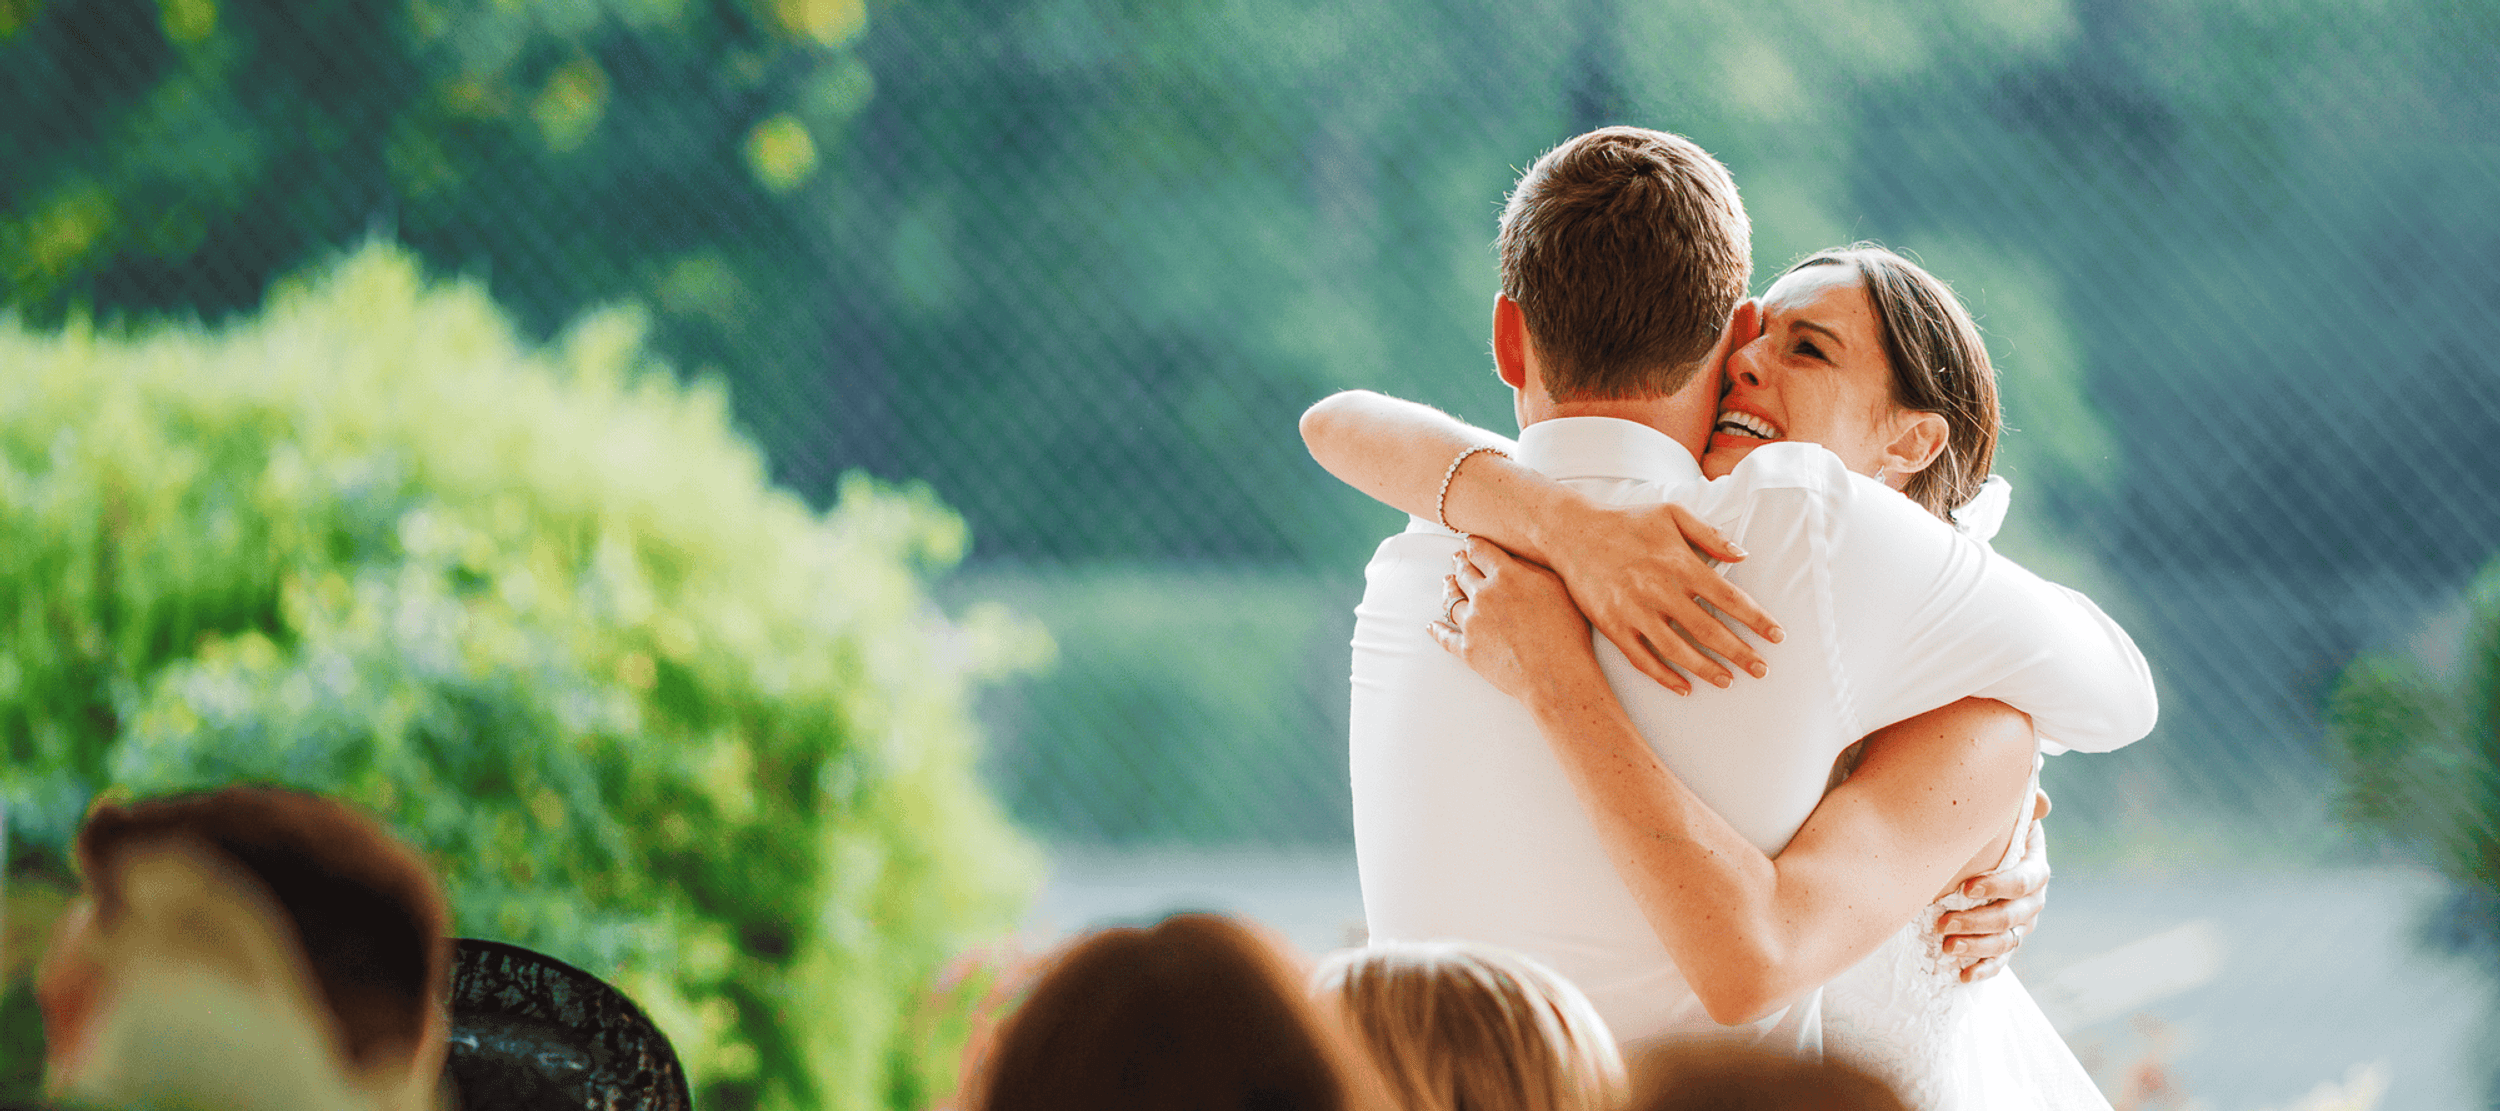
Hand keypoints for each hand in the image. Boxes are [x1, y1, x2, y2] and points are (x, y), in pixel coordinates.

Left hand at [1427, 538, 1598, 704]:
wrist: (1556, 676)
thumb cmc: (1565, 633)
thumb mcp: (1557, 587)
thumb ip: (1532, 567)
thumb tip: (1514, 555)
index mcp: (1505, 576)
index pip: (1481, 551)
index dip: (1474, 545)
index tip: (1471, 542)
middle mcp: (1483, 596)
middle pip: (1464, 573)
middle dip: (1460, 563)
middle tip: (1458, 559)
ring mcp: (1472, 624)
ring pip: (1451, 601)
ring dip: (1449, 590)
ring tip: (1448, 584)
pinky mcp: (1467, 649)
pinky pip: (1445, 637)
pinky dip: (1437, 630)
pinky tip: (1432, 626)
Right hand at [1542, 498, 1782, 694]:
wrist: (1572, 533)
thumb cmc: (1628, 522)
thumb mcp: (1672, 513)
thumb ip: (1709, 534)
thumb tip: (1743, 555)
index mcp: (1678, 563)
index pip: (1728, 597)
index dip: (1755, 619)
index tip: (1777, 636)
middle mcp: (1658, 590)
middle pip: (1708, 630)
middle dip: (1740, 653)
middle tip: (1762, 670)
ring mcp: (1633, 611)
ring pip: (1677, 650)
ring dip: (1706, 669)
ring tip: (1729, 681)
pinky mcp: (1612, 626)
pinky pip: (1642, 659)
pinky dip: (1664, 676)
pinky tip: (1684, 687)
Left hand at [1937, 789, 2052, 981]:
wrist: (1976, 851)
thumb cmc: (1988, 830)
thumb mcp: (2000, 816)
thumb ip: (2020, 807)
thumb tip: (2043, 802)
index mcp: (2034, 866)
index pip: (2026, 880)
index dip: (2000, 886)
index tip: (1966, 888)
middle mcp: (2032, 899)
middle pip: (2013, 916)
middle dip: (1978, 922)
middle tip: (1943, 922)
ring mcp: (2020, 923)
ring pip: (2006, 941)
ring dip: (1977, 947)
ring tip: (1946, 947)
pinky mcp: (2004, 941)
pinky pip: (1999, 962)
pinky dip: (1983, 969)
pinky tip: (1963, 976)